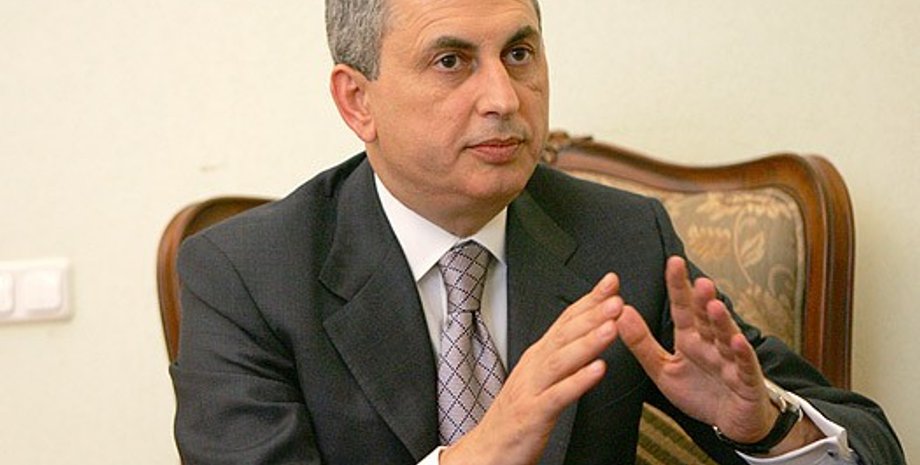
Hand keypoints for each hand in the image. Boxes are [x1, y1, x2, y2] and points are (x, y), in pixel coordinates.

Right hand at [441, 273, 622, 464]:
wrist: (487, 451)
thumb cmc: (516, 417)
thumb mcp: (539, 380)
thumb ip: (560, 358)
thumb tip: (583, 335)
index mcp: (538, 357)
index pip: (565, 321)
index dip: (588, 300)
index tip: (611, 282)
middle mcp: (534, 367)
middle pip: (564, 334)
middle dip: (591, 314)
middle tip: (616, 297)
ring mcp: (532, 389)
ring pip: (561, 360)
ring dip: (588, 341)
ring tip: (612, 326)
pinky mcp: (533, 414)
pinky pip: (558, 396)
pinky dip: (578, 382)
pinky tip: (598, 371)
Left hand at [613, 256, 782, 444]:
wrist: (731, 422)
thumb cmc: (700, 392)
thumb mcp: (662, 369)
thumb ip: (641, 343)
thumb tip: (619, 312)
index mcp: (690, 338)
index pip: (683, 307)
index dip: (678, 286)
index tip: (673, 263)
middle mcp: (711, 343)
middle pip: (706, 317)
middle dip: (703, 299)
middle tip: (699, 280)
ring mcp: (731, 360)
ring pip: (725, 336)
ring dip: (720, 321)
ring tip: (714, 305)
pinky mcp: (746, 380)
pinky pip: (743, 365)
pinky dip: (741, 354)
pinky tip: (735, 342)